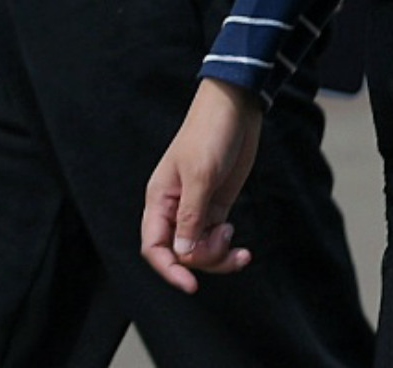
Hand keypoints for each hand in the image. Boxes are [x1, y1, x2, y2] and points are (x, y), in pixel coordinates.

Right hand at [141, 79, 262, 292]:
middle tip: (227, 241)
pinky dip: (225, 247)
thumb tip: (183, 252)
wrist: (236, 107)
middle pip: (180, 252)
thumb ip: (191, 215)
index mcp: (160, 199)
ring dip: (218, 256)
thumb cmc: (211, 133)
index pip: (154, 246)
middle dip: (203, 259)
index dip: (169, 269)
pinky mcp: (216, 204)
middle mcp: (175, 208)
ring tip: (237, 245)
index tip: (190, 285)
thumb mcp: (201, 174)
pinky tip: (238, 243)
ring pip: (198, 248)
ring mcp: (197, 207)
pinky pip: (215, 238)